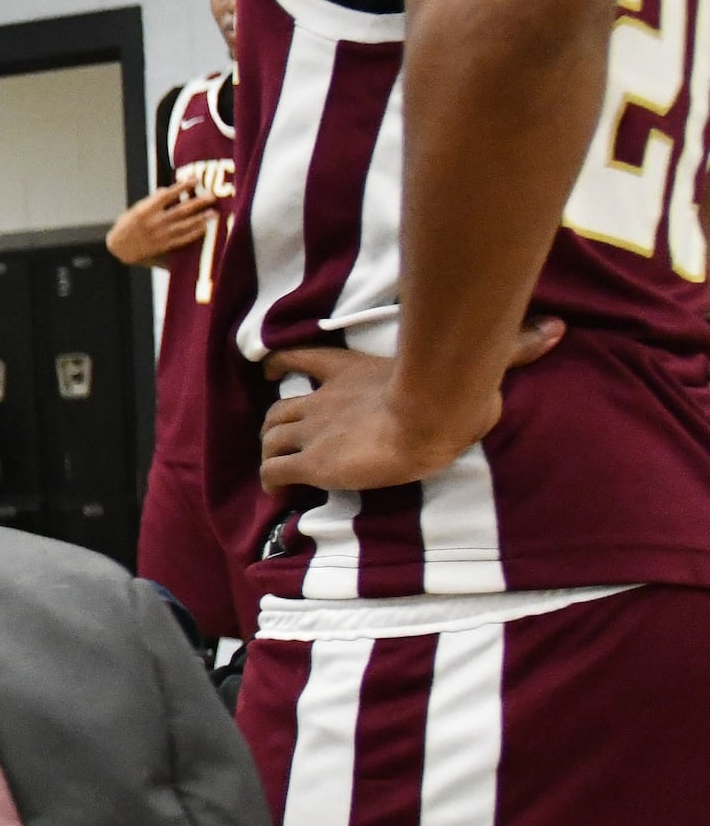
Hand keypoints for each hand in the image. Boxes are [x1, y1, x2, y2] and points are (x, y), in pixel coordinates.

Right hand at [105, 176, 221, 266]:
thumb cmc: (128, 225)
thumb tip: (169, 190)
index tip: (195, 180)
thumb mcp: (136, 209)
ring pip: (184, 225)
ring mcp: (160, 235)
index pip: (167, 195)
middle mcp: (154, 222)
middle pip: (180, 210)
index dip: (182, 186)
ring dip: (200, 218)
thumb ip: (153, 201)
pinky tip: (204, 228)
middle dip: (197, 202)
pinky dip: (194, 233)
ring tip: (214, 213)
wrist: (119, 247)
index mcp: (145, 210)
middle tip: (212, 196)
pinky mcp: (164, 246)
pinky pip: (182, 239)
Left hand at [260, 321, 561, 492]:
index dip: (280, 364)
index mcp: (350, 373)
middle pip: (278, 410)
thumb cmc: (449, 390)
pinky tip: (281, 496)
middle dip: (276, 424)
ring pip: (269, 439)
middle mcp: (323, 402)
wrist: (429, 418)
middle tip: (284, 439)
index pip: (298, 358)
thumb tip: (557, 329)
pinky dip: (271, 484)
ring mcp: (314, 433)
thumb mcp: (476, 364)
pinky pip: (274, 474)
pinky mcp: (312, 464)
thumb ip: (512, 347)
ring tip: (281, 469)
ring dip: (270, 452)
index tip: (271, 369)